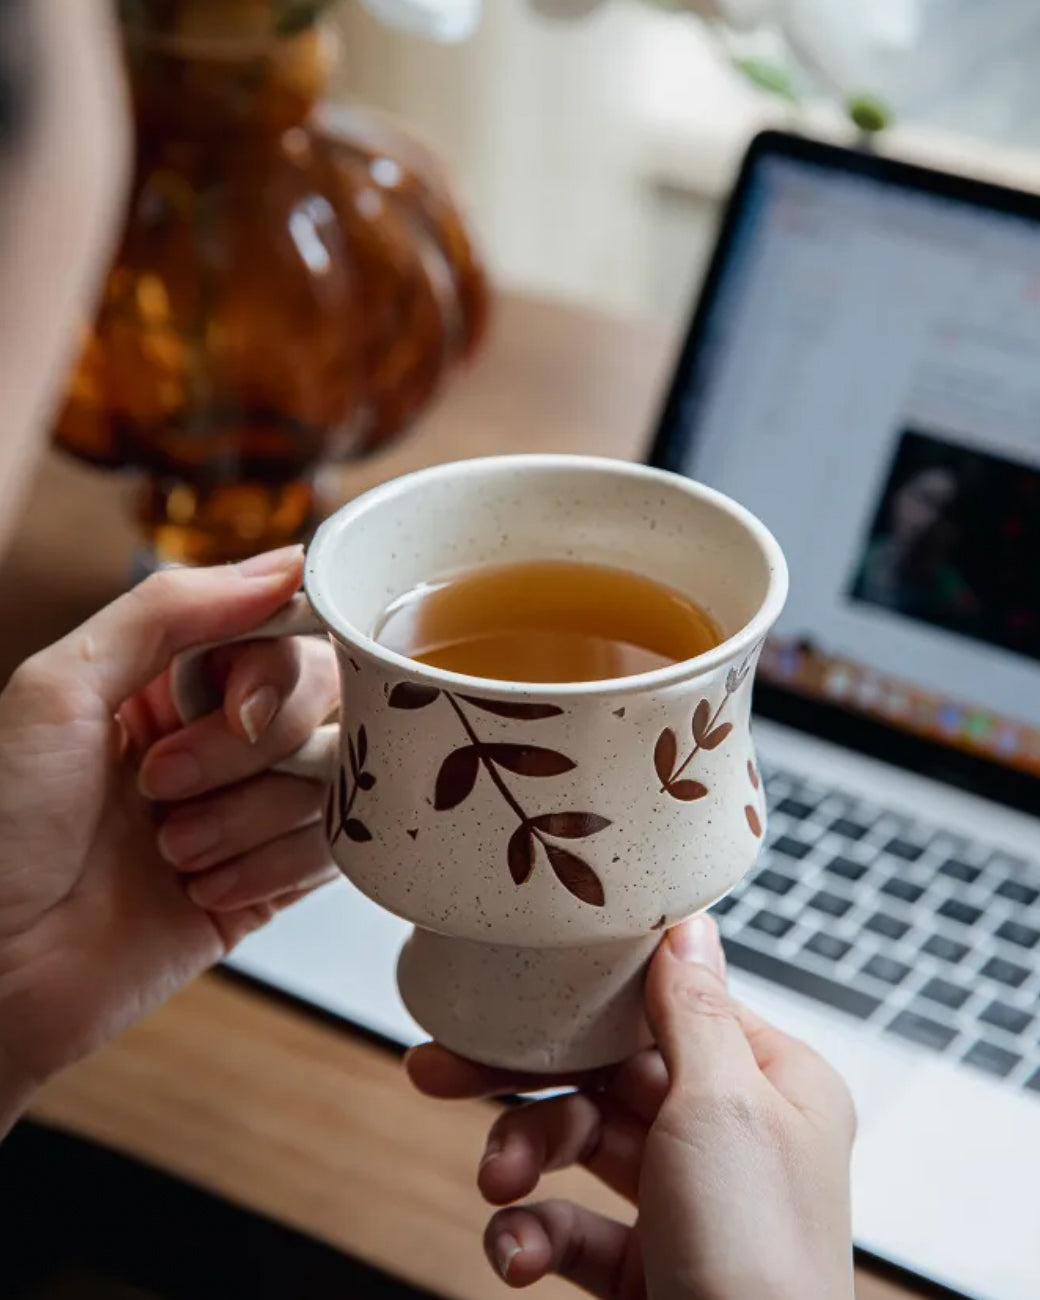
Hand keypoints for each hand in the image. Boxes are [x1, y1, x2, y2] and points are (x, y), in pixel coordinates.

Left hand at [0, 547, 338, 1130]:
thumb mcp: (60, 689)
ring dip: (248, 821)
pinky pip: (332, 852)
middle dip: (247, 754)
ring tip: (172, 853)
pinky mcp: (271, 884)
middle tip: (162, 789)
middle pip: (322, 704)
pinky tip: (203, 891)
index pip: (283, 635)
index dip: (275, 672)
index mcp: (168, 682)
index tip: (238, 708)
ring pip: (331, 780)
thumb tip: (285, 563)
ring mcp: (248, 812)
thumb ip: (171, 610)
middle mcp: (217, 739)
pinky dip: (271, 870)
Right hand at [408, 916, 855, 1299]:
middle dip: (525, 1082)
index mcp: (770, 1082)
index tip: (516, 991)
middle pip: (607, 1076)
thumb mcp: (720, 1108)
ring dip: (524, 1159)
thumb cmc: (758, 1261)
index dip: (588, 1000)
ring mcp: (688, 1202)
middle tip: (439, 1070)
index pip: (667, 1008)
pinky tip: (515, 1252)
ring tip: (496, 1184)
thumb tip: (685, 925)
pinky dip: (534, 1236)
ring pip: (580, 1148)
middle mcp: (732, 1135)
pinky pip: (574, 1228)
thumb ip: (690, 1011)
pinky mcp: (649, 1265)